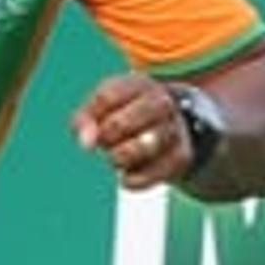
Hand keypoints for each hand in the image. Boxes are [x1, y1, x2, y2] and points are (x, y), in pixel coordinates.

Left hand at [72, 71, 204, 193]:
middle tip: (106, 142)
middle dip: (106, 137)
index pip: (105, 98)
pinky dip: (132, 180)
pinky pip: (151, 174)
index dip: (92, 117)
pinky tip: (127, 174)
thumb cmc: (127, 115)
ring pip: (141, 147)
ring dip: (119, 157)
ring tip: (117, 157)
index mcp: (138, 84)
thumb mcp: (103, 109)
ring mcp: (173, 129)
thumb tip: (86, 143)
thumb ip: (85, 121)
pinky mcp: (180, 157)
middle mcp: (161, 103)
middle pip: (119, 124)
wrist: (173, 125)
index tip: (95, 125)